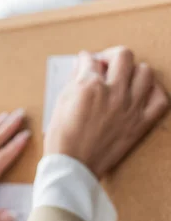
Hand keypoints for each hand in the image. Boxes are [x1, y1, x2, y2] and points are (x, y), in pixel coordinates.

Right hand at [45, 47, 168, 177]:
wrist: (73, 166)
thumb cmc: (62, 137)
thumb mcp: (61, 102)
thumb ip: (74, 80)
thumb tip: (83, 66)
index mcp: (89, 86)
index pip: (91, 59)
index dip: (85, 59)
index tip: (85, 62)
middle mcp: (112, 93)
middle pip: (123, 55)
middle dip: (111, 56)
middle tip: (105, 65)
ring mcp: (130, 108)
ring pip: (145, 71)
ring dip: (133, 71)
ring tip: (123, 79)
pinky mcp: (141, 124)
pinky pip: (160, 99)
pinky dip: (152, 92)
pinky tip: (140, 93)